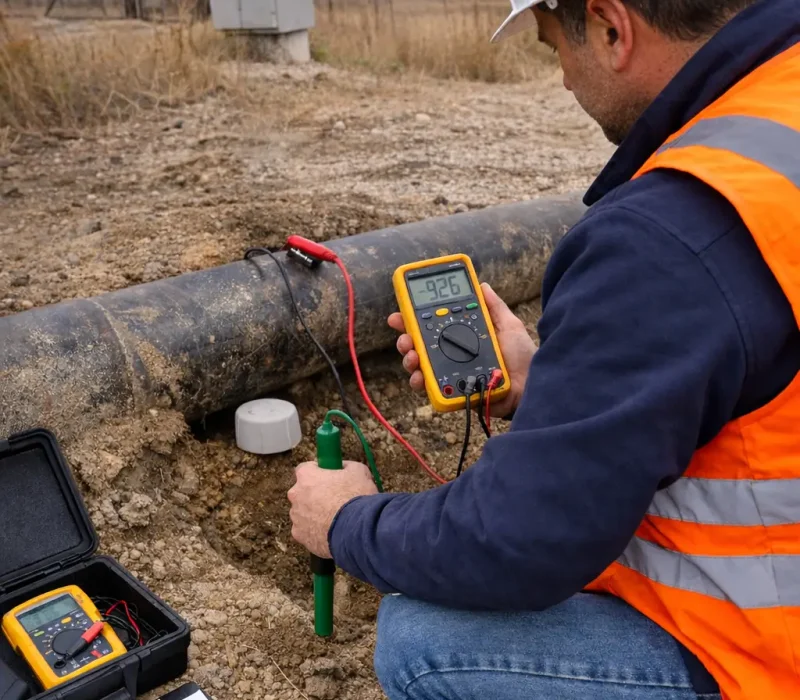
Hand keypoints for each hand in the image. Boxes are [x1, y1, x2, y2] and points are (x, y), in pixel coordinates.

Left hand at [288, 461, 377, 558]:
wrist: (356, 530)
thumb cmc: (356, 497)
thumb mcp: (359, 471)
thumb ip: (347, 466)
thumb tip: (345, 468)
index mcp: (306, 476)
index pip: (306, 468)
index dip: (318, 472)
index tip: (329, 476)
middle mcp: (296, 495)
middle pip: (303, 492)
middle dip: (316, 494)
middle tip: (335, 498)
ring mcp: (296, 517)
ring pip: (304, 512)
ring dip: (316, 513)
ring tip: (336, 518)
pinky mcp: (300, 536)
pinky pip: (306, 530)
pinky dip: (316, 531)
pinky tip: (331, 531)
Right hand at [388, 283, 535, 417]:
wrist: (530, 385)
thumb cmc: (523, 358)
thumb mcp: (509, 326)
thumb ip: (494, 307)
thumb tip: (483, 285)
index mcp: (463, 337)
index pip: (433, 325)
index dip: (415, 318)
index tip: (401, 312)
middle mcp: (452, 354)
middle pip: (420, 345)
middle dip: (406, 338)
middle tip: (405, 337)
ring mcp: (450, 373)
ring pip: (419, 365)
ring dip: (409, 358)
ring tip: (412, 356)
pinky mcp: (451, 391)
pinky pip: (429, 387)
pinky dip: (419, 382)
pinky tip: (419, 377)